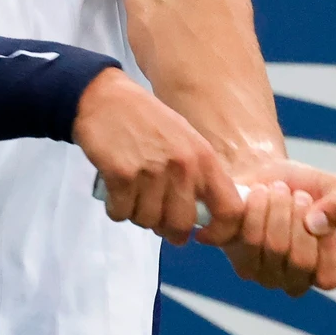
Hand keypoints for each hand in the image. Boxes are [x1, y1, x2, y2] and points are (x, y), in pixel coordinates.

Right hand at [74, 70, 242, 244]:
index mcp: (204, 158)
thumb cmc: (147, 121)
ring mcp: (152, 172)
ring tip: (131, 195)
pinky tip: (115, 192)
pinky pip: (120, 213)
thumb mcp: (186, 140)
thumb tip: (200, 220)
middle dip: (166, 228)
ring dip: (136, 215)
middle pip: (182, 225)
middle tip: (153, 215)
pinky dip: (115, 209)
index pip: (229, 209)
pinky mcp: (121, 175)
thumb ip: (197, 176)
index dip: (218, 232)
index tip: (200, 235)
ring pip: (148, 221)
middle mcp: (182, 167)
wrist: (106, 99)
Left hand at [218, 161, 335, 295]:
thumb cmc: (301, 186)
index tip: (317, 211)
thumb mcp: (334, 187)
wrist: (261, 171)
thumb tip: (318, 225)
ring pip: (271, 248)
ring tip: (275, 189)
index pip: (329, 277)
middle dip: (298, 217)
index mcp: (322, 271)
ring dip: (275, 208)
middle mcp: (291, 279)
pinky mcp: (233, 255)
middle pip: (298, 260)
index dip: (325, 243)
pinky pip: (245, 238)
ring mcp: (260, 272)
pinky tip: (256, 194)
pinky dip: (253, 208)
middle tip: (295, 193)